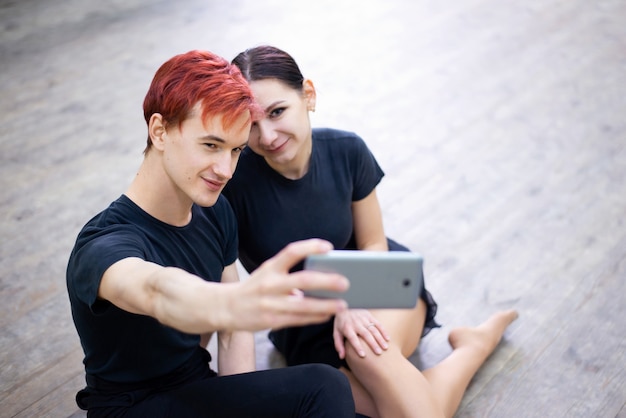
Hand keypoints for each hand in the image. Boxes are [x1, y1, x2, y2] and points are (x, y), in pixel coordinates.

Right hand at [229, 239, 348, 330]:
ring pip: (304, 305)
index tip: (329, 247)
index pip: (291, 252)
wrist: (224, 307)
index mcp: (270, 267)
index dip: (310, 247)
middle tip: (345, 282)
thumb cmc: (253, 288)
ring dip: (326, 305)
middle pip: (303, 280)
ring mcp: (270, 304)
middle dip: (326, 281)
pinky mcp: (271, 321)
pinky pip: (298, 319)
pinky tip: (327, 315)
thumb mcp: (266, 274)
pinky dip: (315, 317)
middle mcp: (270, 284)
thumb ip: (289, 274)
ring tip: (343, 305)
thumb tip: (320, 279)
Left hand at [333, 309, 389, 358]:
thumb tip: (342, 357)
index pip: (353, 338)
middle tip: (379, 353)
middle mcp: (356, 323)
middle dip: (373, 344)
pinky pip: (377, 323)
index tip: (363, 355)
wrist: (343, 306)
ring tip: (385, 347)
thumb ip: (338, 345)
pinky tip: (388, 339)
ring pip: (373, 329)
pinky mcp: (369, 315)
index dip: (358, 347)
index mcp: (347, 328)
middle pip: (365, 334)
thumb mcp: (336, 332)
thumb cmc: (341, 322)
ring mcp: (363, 319)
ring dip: (380, 338)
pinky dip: (383, 331)